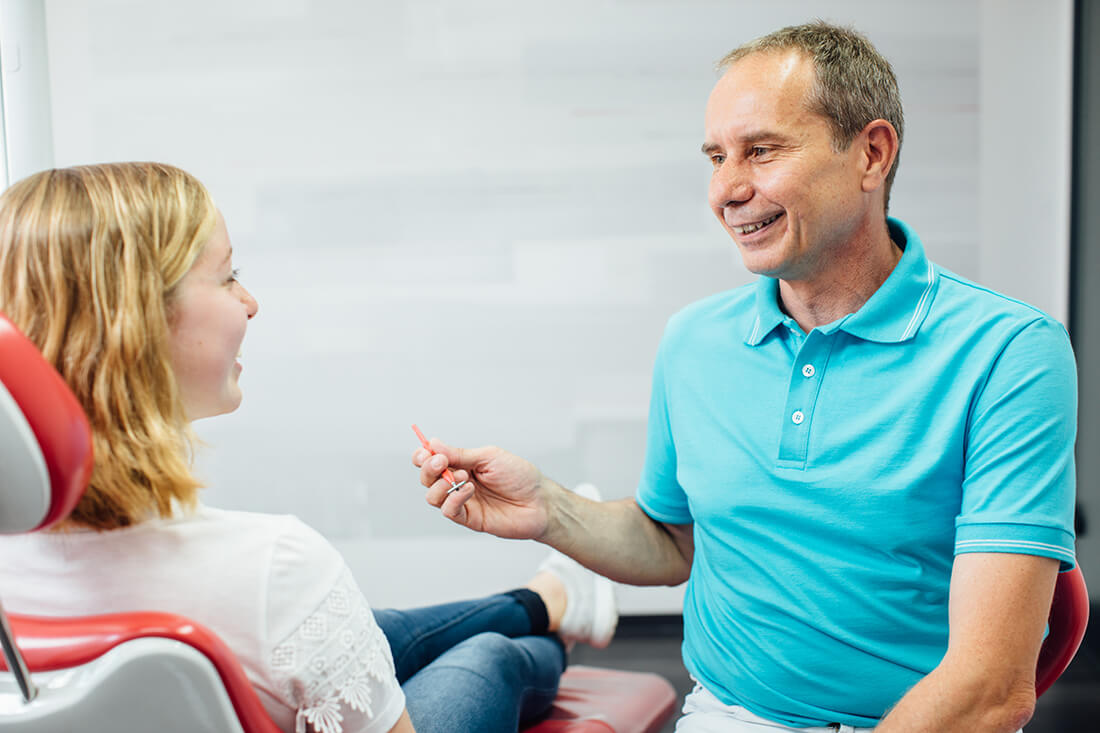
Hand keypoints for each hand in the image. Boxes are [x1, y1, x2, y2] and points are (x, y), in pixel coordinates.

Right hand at [412, 439, 552, 539]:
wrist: (540, 501)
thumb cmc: (519, 476)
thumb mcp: (489, 457)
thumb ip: (460, 454)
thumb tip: (432, 444)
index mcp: (463, 464)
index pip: (432, 460)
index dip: (423, 456)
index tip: (426, 451)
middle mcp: (459, 483)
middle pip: (427, 478)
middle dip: (428, 468)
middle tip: (441, 462)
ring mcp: (463, 501)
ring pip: (432, 496)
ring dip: (440, 484)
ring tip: (463, 477)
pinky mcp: (469, 519)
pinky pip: (449, 511)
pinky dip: (453, 499)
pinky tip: (469, 489)